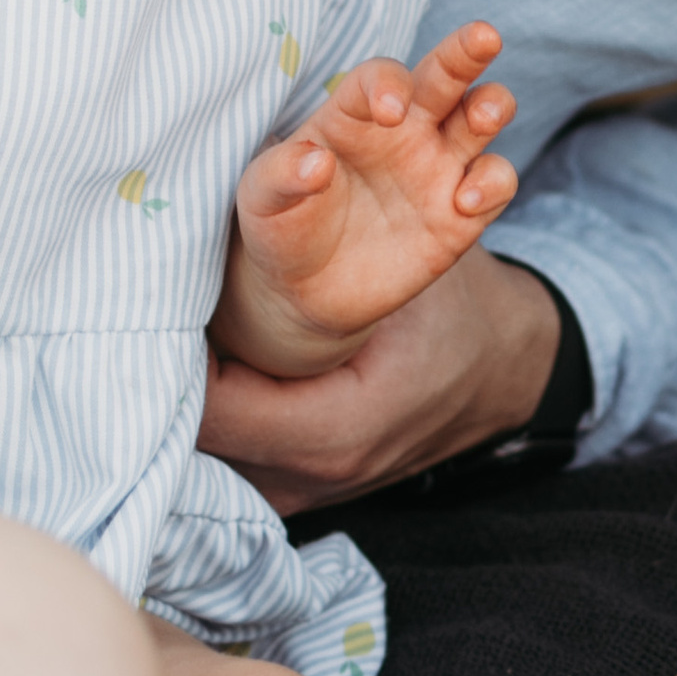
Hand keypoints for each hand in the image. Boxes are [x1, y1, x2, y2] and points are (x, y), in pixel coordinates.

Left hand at [197, 248, 562, 514]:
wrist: (515, 368)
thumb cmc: (461, 312)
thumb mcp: (406, 264)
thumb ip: (331, 240)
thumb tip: (257, 180)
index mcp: (337, 430)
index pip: (208, 408)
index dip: (174, 343)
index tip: (163, 287)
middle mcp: (316, 477)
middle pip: (200, 435)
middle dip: (173, 366)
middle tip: (161, 299)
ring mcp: (310, 495)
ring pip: (212, 451)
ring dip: (189, 391)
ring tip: (181, 321)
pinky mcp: (308, 489)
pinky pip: (237, 456)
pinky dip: (220, 411)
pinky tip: (215, 357)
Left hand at [220, 22, 517, 374]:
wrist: (304, 288)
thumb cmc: (282, 225)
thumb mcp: (263, 200)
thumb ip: (282, 176)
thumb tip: (315, 159)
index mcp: (355, 112)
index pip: (381, 77)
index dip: (388, 84)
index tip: (388, 112)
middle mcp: (405, 129)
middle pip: (446, 74)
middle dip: (466, 51)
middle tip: (483, 36)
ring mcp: (437, 167)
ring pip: (482, 114)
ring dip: (493, 105)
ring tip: (483, 117)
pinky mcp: (461, 213)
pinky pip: (495, 182)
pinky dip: (492, 183)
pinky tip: (465, 202)